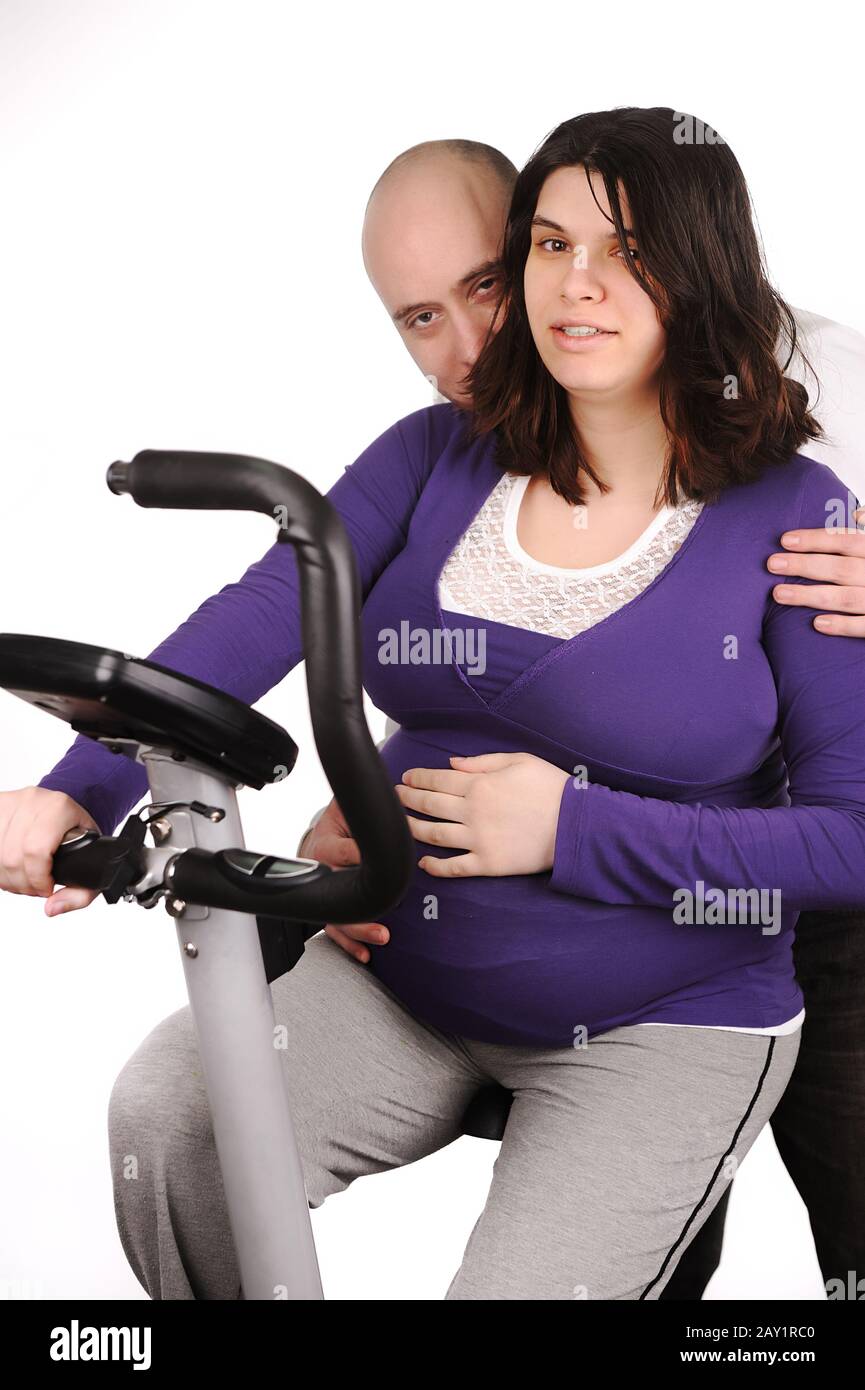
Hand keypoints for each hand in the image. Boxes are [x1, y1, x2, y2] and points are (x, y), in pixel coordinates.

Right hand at [0, 787, 100, 915]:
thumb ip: (80, 893)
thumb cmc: (78, 834)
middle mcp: (34, 801)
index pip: (36, 851)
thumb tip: (52, 908)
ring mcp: (12, 802)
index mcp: (60, 808)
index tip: (46, 888)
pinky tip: (10, 871)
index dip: (37, 878)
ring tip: (23, 881)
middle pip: (13, 857)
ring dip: (7, 877)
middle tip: (35, 889)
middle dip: (22, 884)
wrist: (63, 808)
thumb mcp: (92, 861)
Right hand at [301, 797, 389, 963]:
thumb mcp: (344, 809)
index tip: (387, 863)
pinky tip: (364, 953)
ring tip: (382, 936)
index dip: (362, 858)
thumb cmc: (336, 824)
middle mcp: (323, 874)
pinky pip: (336, 930)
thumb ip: (363, 808)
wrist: (318, 840)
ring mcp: (325, 895)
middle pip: (341, 894)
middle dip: (363, 909)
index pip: (346, 853)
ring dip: (359, 931)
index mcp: (327, 846)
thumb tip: (392, 801)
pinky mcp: (328, 909)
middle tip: (387, 913)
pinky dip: (350, 944)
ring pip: (338, 918)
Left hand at [395, 751, 570, 877]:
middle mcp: (473, 812)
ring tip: (399, 825)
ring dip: (413, 828)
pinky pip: (455, 867)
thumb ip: (482, 762)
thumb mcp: (520, 761)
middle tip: (395, 796)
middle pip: (430, 805)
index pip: (438, 780)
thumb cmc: (552, 788)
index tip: (406, 777)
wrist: (576, 825)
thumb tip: (452, 763)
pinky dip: (436, 867)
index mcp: (479, 785)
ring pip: (435, 835)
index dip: (418, 778)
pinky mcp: (488, 864)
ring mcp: (478, 840)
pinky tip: (424, 862)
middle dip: (407, 799)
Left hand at [768, 510, 864, 636]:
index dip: (816, 539)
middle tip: (772, 563)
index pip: (848, 541)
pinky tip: (817, 624)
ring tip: (779, 593)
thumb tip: (858, 514)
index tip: (785, 540)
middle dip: (805, 565)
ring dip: (811, 596)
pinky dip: (843, 626)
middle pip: (841, 567)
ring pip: (847, 598)